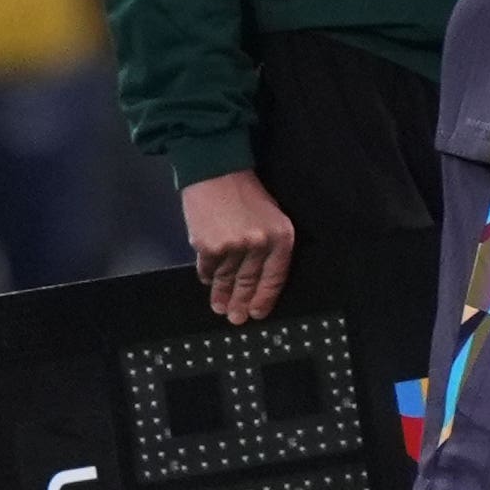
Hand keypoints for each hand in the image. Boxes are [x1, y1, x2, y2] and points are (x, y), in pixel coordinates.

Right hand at [181, 169, 293, 323]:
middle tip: (236, 319)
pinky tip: (208, 282)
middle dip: (241, 303)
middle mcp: (259, 244)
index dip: (265, 298)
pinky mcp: (208, 246)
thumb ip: (269, 246)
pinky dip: (207, 276)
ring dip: (222, 295)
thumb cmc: (246, 193)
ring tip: (220, 308)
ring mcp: (233, 247)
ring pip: (227, 279)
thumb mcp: (271, 217)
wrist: (216, 170)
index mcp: (281, 237)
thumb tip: (258, 280)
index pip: (276, 277)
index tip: (257, 313)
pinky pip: (207, 269)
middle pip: (250, 282)